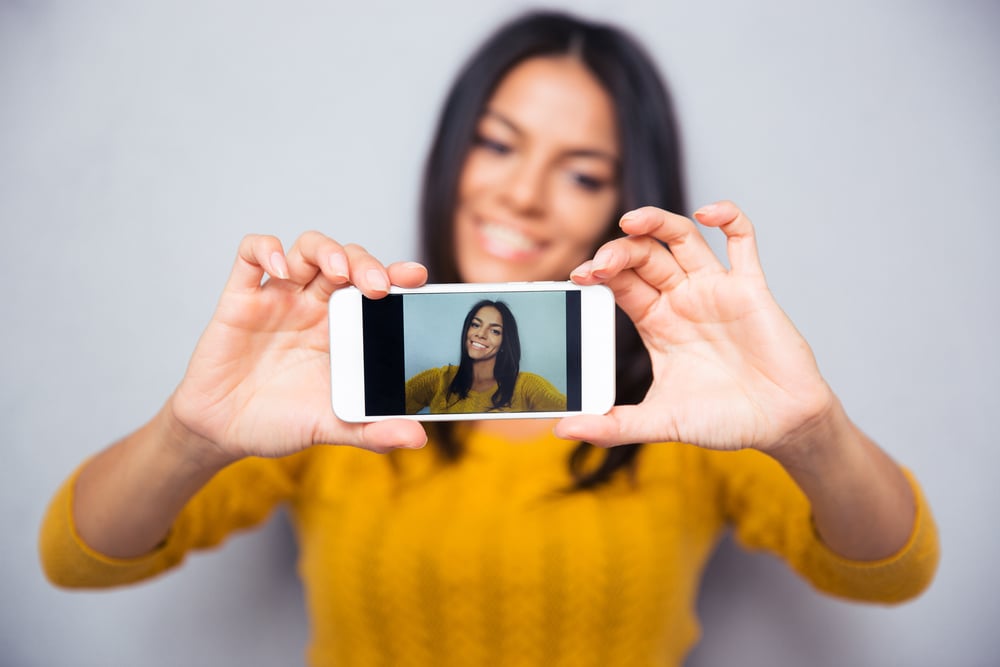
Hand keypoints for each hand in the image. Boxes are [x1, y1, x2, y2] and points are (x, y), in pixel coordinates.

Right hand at [169, 232, 428, 463]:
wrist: (223, 432)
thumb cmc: (280, 422)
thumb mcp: (330, 427)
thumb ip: (372, 431)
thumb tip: (418, 438)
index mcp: (345, 329)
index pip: (376, 288)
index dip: (396, 275)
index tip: (416, 277)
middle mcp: (316, 306)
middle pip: (347, 261)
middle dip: (366, 263)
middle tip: (378, 286)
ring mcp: (280, 298)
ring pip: (307, 249)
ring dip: (327, 251)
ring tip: (338, 272)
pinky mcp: (241, 299)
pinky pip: (250, 255)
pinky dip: (266, 249)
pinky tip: (279, 269)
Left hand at [558, 201, 835, 451]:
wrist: (781, 425)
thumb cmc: (725, 420)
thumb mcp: (662, 422)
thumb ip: (615, 427)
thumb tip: (565, 431)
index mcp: (656, 323)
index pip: (620, 283)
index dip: (598, 273)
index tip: (579, 276)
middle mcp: (682, 300)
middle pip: (644, 256)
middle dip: (619, 252)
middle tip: (600, 263)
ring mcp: (716, 289)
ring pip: (683, 238)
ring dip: (657, 222)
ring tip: (631, 221)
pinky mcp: (751, 288)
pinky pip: (742, 240)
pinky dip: (728, 217)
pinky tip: (708, 212)